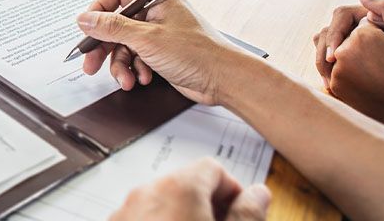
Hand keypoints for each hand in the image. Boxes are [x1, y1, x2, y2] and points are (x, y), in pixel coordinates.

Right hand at [77, 0, 265, 105]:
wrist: (224, 79)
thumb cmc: (197, 53)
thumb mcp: (146, 39)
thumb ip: (112, 27)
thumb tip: (85, 18)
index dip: (98, 11)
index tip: (86, 29)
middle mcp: (156, 11)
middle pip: (116, 24)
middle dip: (104, 47)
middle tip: (89, 63)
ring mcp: (158, 32)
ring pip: (124, 45)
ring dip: (121, 64)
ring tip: (126, 79)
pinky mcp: (160, 52)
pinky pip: (136, 58)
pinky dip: (135, 70)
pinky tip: (143, 78)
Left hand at [111, 158, 270, 220]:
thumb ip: (247, 213)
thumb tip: (259, 193)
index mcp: (177, 188)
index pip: (212, 167)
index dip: (232, 190)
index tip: (240, 211)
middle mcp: (146, 193)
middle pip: (185, 184)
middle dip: (207, 204)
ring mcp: (124, 212)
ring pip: (160, 203)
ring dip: (182, 215)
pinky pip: (140, 217)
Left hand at [326, 0, 383, 142]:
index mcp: (360, 39)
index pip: (365, 23)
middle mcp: (340, 56)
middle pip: (348, 36)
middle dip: (365, 43)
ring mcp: (335, 75)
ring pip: (341, 53)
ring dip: (355, 55)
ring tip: (381, 69)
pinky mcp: (335, 91)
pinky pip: (336, 71)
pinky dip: (350, 70)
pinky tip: (371, 79)